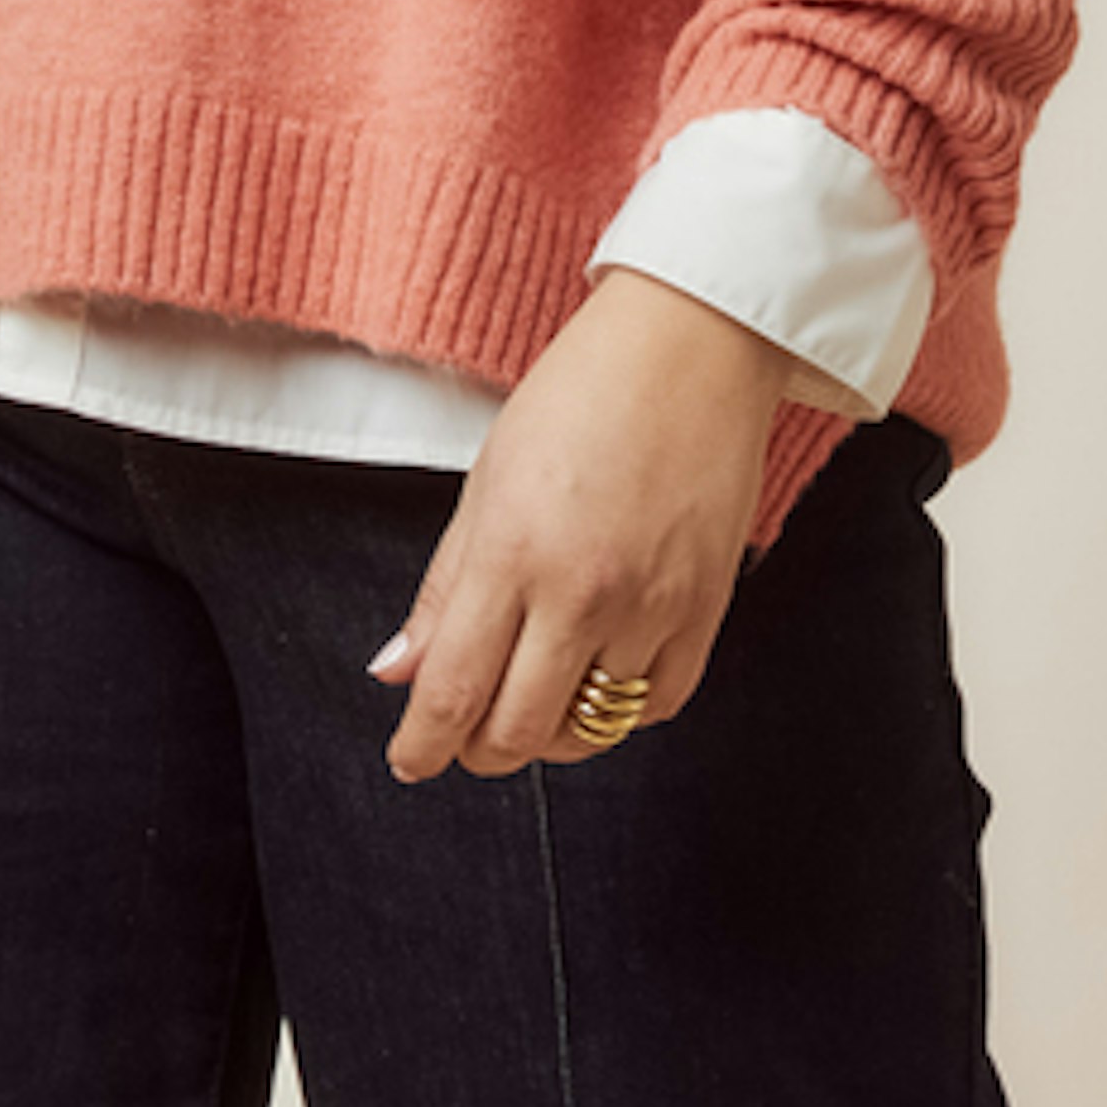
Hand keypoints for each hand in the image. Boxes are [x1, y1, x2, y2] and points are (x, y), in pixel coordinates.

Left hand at [369, 272, 808, 783]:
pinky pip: (658, 704)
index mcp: (512, 553)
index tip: (410, 761)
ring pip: (590, 729)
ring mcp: (653, 606)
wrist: (693, 344)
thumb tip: (398, 673)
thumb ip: (445, 590)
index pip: (454, 690)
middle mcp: (583, 592)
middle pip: (518, 732)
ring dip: (549, 734)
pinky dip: (620, 711)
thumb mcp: (487, 484)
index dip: (424, 745)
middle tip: (467, 736)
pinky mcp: (707, 609)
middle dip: (479, 751)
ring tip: (533, 698)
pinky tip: (599, 679)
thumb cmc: (581, 397)